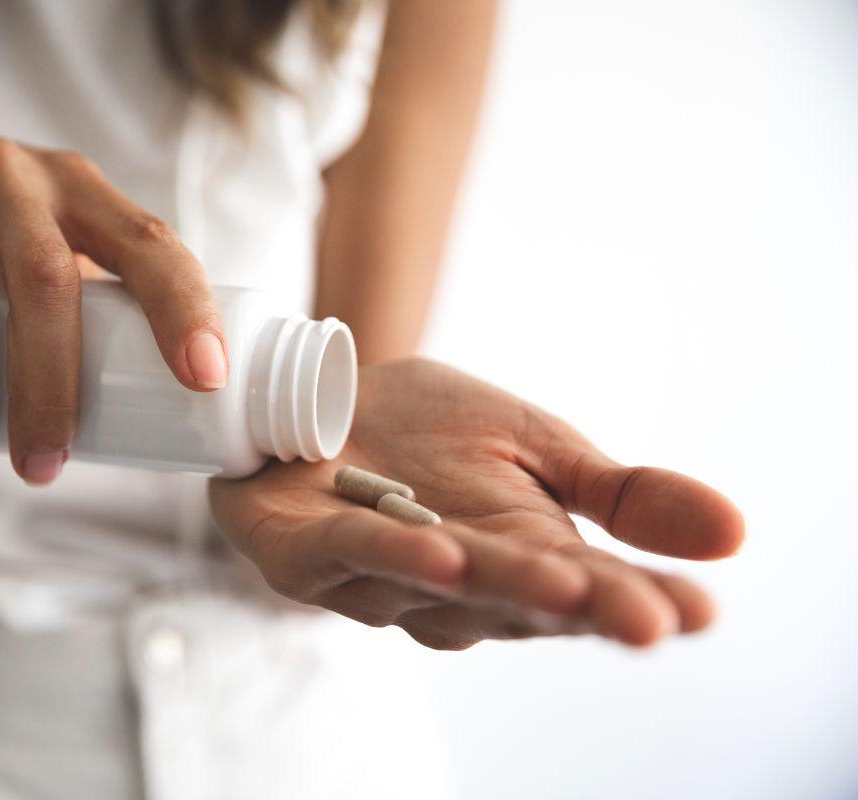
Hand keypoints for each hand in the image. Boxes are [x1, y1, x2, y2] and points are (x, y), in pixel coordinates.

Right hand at [0, 116, 227, 483]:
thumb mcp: (51, 226)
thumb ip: (97, 289)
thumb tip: (162, 409)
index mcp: (79, 188)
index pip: (150, 243)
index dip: (185, 309)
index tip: (205, 381)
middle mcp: (11, 178)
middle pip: (46, 285)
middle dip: (51, 391)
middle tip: (46, 470)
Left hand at [210, 359, 744, 648]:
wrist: (323, 393)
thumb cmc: (428, 431)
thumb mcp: (538, 446)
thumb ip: (618, 494)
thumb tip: (734, 531)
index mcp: (516, 563)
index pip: (586, 594)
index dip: (637, 605)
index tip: (698, 611)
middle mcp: (451, 588)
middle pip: (521, 603)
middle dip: (580, 608)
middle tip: (647, 616)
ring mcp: (374, 579)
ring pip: (440, 588)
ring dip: (495, 584)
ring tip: (557, 579)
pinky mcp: (302, 556)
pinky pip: (349, 556)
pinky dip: (393, 554)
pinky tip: (441, 550)